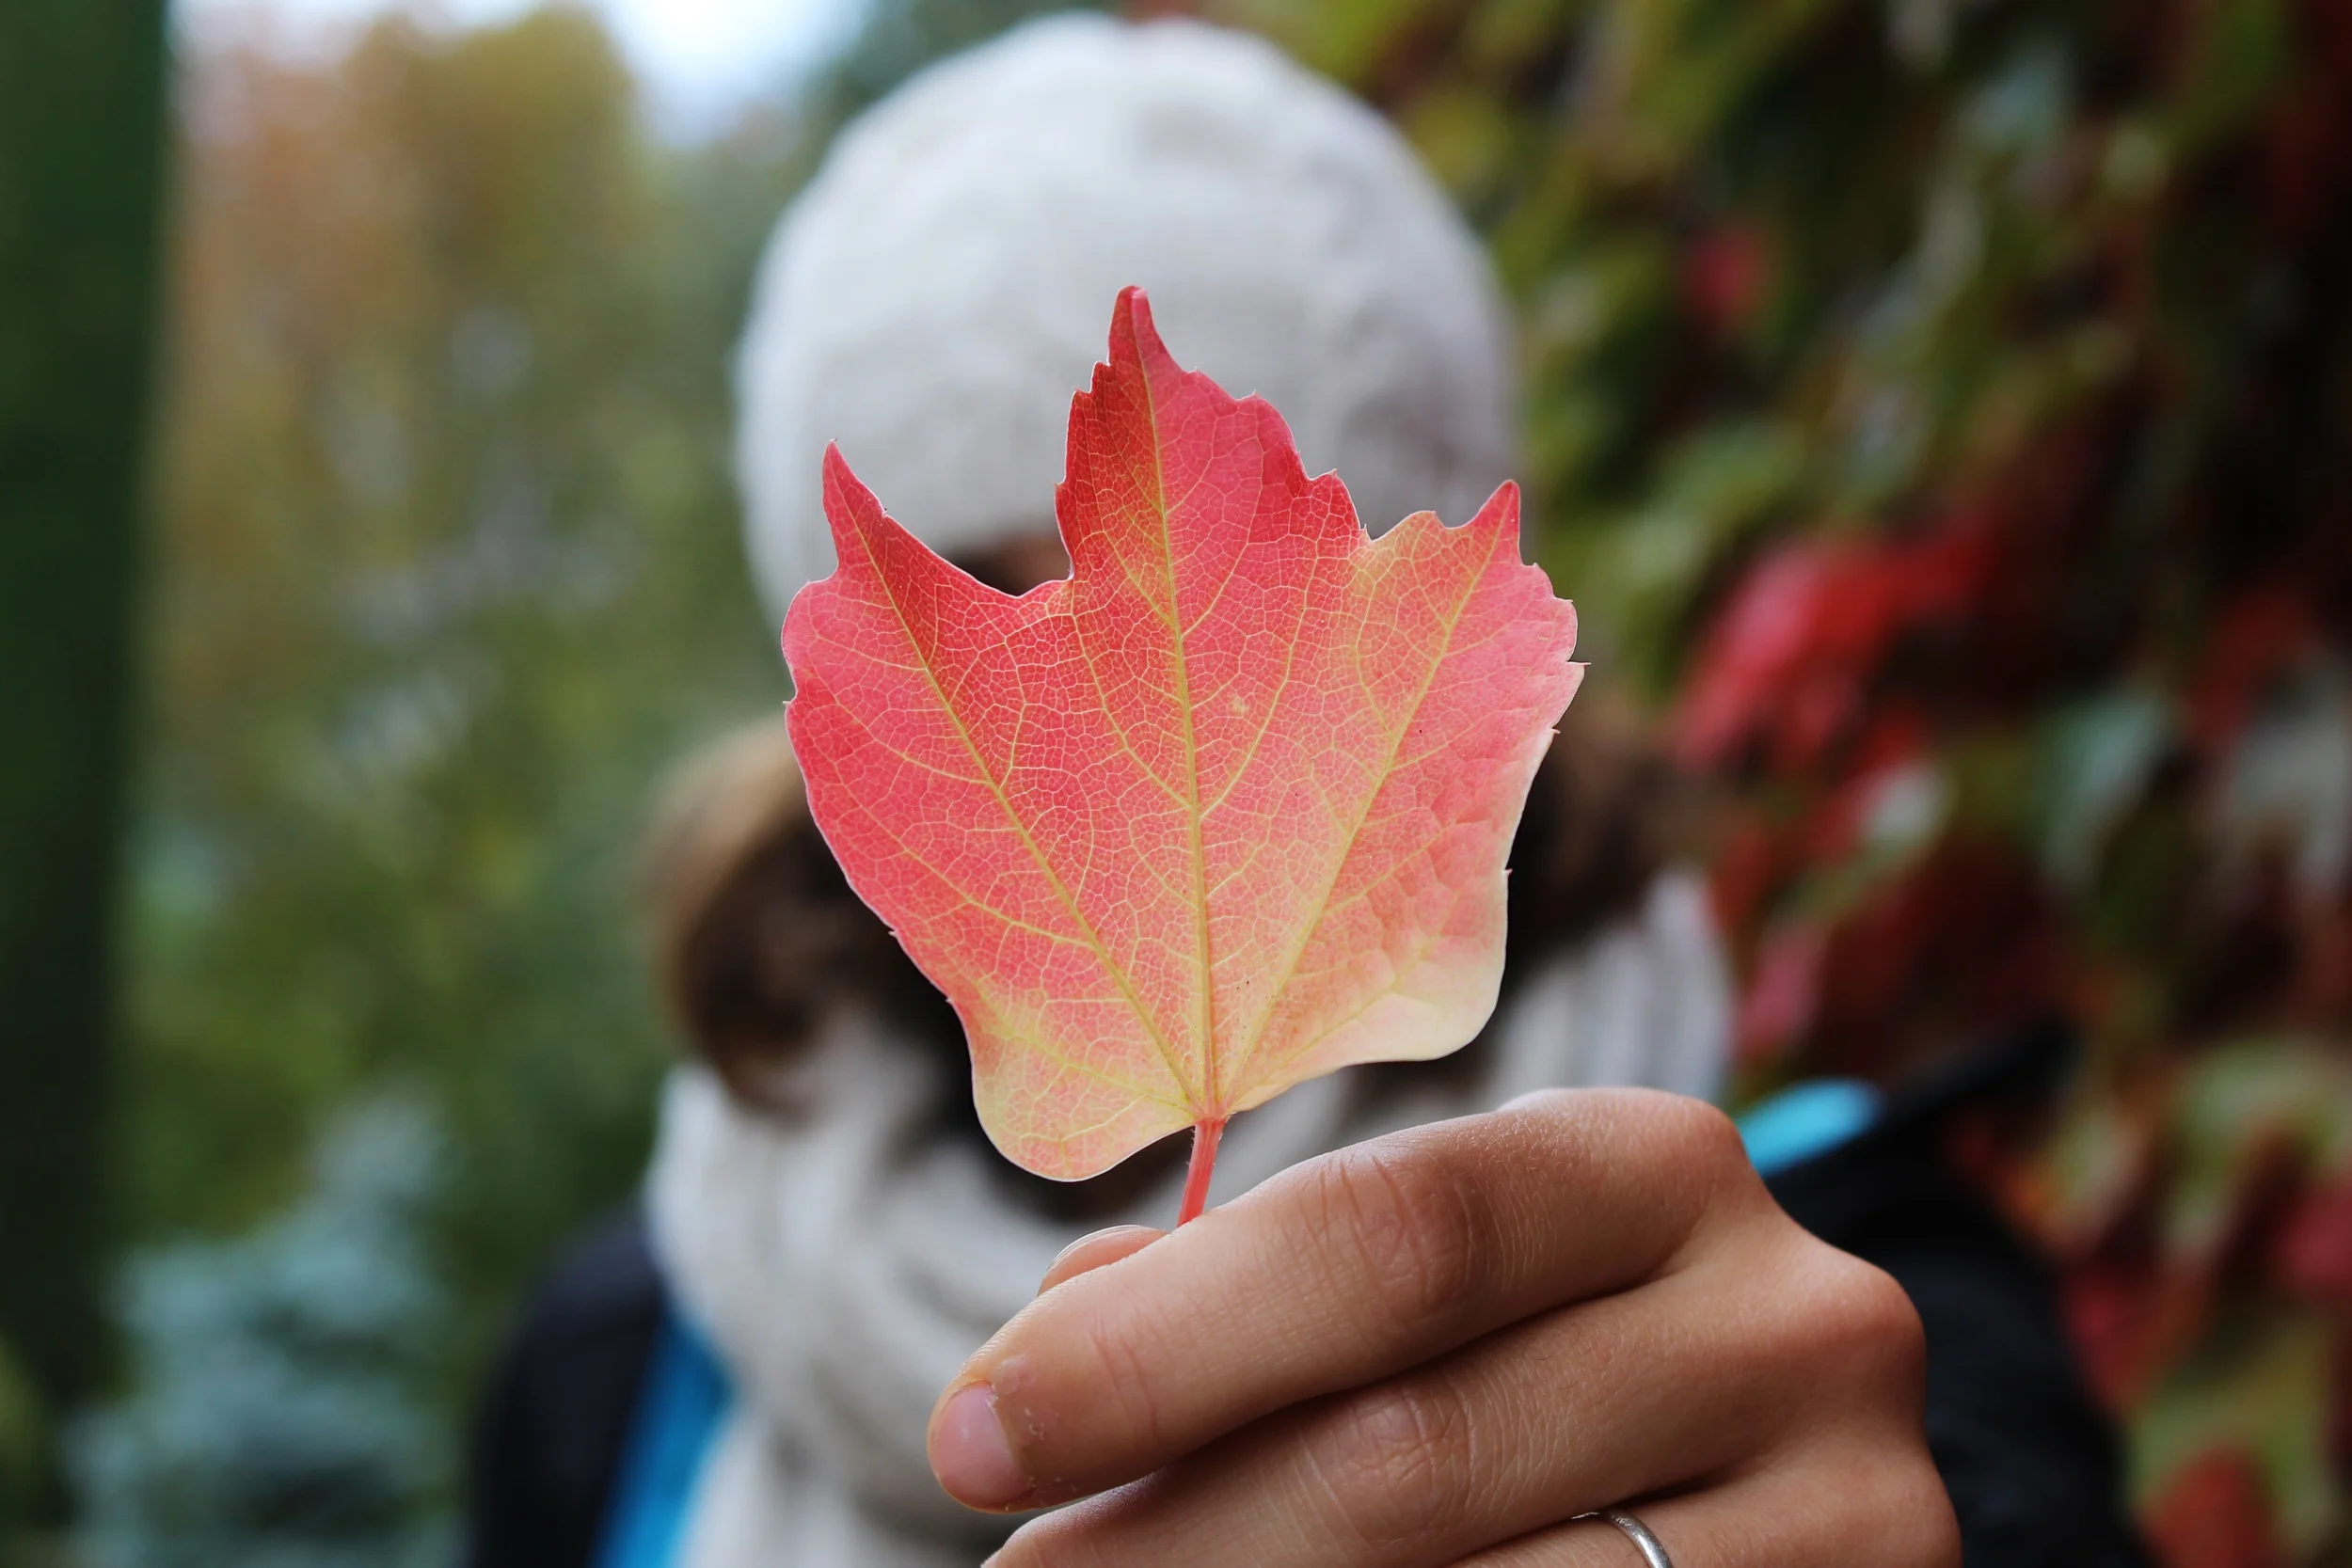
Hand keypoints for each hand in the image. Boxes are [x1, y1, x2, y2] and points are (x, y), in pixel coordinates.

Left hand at [924, 1089, 1958, 1565]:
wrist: (1758, 1479)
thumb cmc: (1532, 1354)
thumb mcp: (1428, 1287)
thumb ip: (1255, 1291)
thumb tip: (1055, 1330)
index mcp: (1655, 1164)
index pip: (1395, 1235)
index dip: (1163, 1345)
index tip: (970, 1430)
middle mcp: (1793, 1318)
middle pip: (1413, 1453)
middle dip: (1172, 1530)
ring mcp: (1857, 1513)